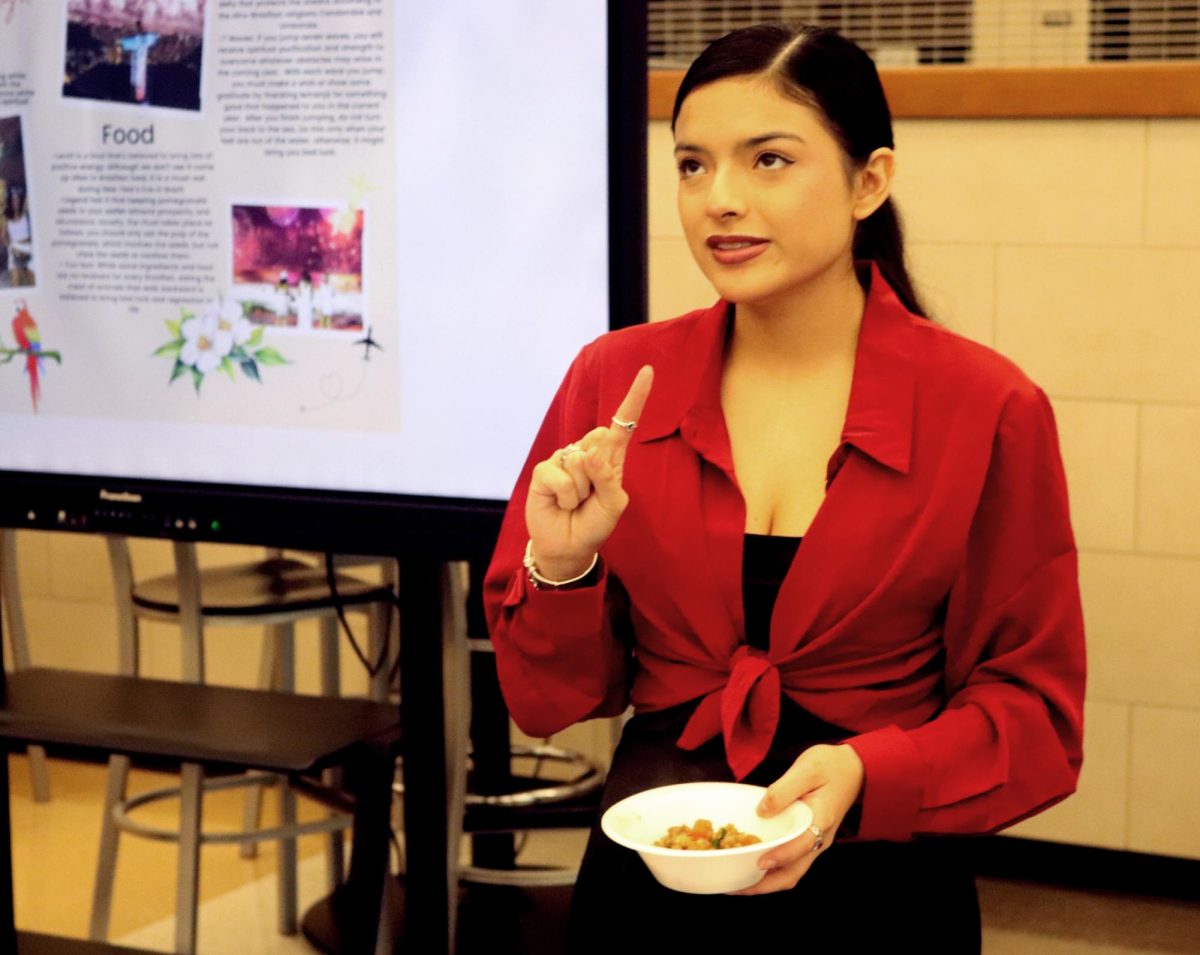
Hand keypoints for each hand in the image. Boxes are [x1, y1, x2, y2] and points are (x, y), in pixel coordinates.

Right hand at [525, 365, 653, 580]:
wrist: (568, 546)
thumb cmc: (594, 524)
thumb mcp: (613, 505)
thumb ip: (607, 478)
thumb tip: (589, 451)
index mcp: (611, 457)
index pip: (623, 424)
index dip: (635, 397)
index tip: (648, 371)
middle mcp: (587, 452)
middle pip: (601, 442)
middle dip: (600, 475)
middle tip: (591, 497)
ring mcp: (564, 459)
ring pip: (580, 461)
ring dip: (582, 491)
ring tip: (576, 503)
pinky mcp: (545, 470)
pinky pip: (560, 475)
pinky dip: (566, 496)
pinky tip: (561, 503)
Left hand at [731, 743, 863, 894]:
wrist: (854, 769)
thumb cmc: (831, 766)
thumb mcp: (807, 769)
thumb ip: (784, 790)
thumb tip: (762, 811)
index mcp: (820, 820)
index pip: (800, 845)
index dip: (780, 856)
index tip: (759, 863)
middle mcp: (819, 839)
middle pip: (794, 873)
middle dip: (766, 885)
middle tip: (737, 887)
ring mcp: (815, 842)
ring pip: (791, 872)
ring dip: (766, 881)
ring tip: (738, 882)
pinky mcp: (809, 839)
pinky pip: (791, 861)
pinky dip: (772, 868)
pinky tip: (751, 863)